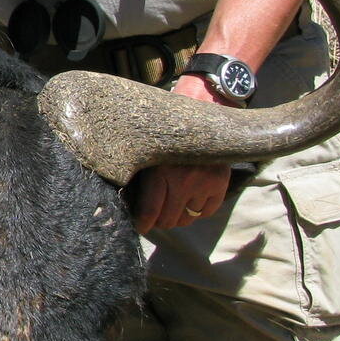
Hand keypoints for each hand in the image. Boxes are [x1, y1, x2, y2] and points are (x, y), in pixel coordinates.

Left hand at [130, 75, 234, 232]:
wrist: (200, 113)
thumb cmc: (161, 132)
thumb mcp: (144, 149)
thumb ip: (135, 172)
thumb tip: (119, 200)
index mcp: (159, 172)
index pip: (149, 211)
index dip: (142, 224)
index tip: (139, 227)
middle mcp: (183, 180)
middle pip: (169, 219)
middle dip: (159, 223)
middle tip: (154, 219)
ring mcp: (204, 183)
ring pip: (188, 218)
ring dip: (178, 218)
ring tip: (170, 213)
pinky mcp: (220, 183)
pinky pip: (208, 211)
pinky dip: (198, 212)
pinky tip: (189, 204)